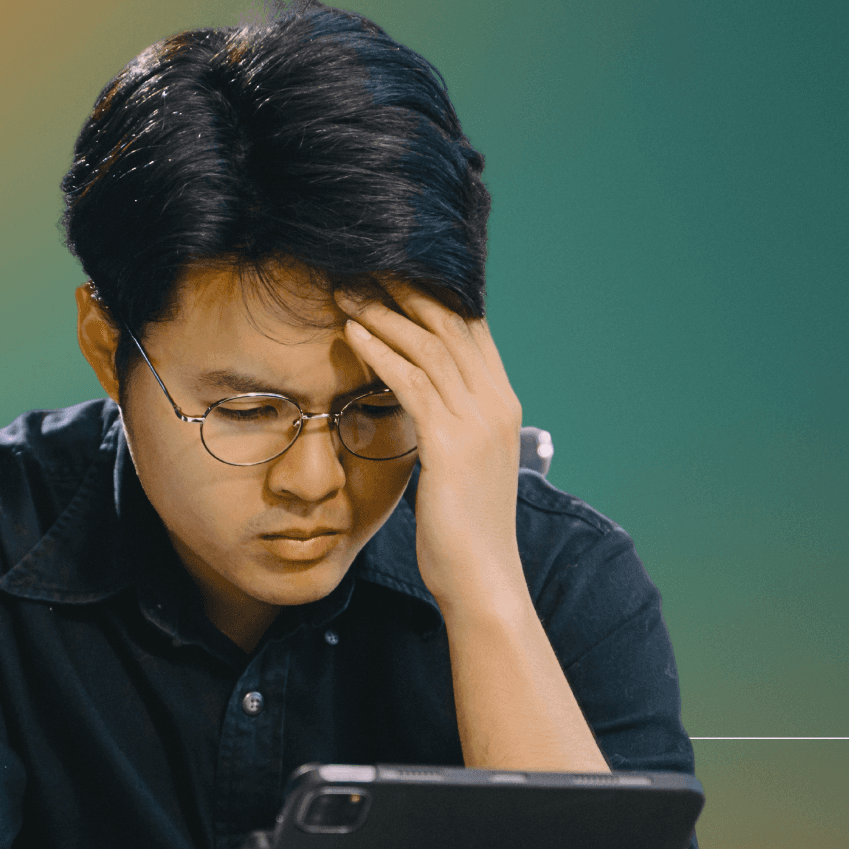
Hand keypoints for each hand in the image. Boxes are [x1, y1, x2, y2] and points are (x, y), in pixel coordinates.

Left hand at [337, 286, 524, 615]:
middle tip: (363, 267)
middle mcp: (497, 404)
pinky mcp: (452, 444)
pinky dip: (381, 352)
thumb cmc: (463, 534)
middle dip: (406, 291)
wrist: (482, 581)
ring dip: (384, 313)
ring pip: (429, 346)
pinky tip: (353, 334)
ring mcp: (479, 422)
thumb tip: (419, 409)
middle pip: (451, 325)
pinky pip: (412, 383)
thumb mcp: (460, 470)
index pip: (470, 332)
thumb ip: (446, 431)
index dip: (432, 297)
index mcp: (502, 406)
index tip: (391, 275)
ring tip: (347, 292)